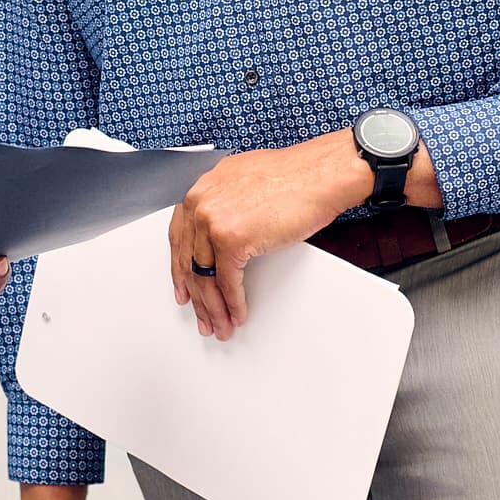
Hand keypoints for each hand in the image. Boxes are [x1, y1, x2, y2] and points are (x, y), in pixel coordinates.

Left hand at [170, 130, 370, 338]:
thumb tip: (221, 232)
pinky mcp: (232, 240)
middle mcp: (201, 203)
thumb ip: (224, 204)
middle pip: (190, 261)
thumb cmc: (294, 176)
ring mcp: (213, 221)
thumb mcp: (243, 182)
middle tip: (202, 316)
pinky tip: (237, 314)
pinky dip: (233, 304)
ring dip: (214, 308)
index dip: (180, 268)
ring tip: (220, 325)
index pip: (180, 237)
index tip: (183, 288)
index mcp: (201, 188)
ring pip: (206, 277)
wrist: (319, 174)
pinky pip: (228, 282)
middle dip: (198, 296)